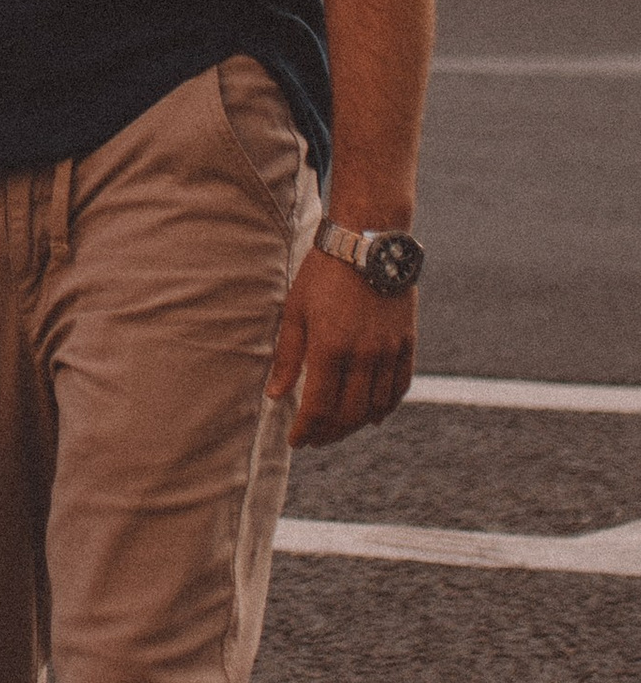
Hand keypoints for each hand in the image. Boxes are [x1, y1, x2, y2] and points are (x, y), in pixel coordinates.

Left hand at [266, 247, 415, 449]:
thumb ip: (288, 356)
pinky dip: (387, 407)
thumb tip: (276, 395)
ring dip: (356, 425)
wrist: (367, 242)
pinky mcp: (407, 342)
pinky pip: (400, 387)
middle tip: (316, 439)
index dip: (307, 430)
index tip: (297, 441)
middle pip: (349, 414)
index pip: (319, 407)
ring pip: (376, 406)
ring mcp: (389, 350)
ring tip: (339, 429)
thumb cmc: (323, 273)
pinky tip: (373, 415)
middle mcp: (364, 355)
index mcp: (330, 347)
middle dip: (330, 433)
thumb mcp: (295, 310)